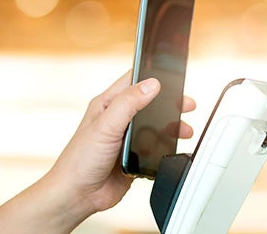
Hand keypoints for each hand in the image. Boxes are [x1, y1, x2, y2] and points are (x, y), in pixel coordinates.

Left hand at [0, 71, 195, 233]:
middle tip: (187, 105)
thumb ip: (128, 104)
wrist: (79, 194)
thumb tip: (151, 84)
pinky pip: (156, 148)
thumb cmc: (80, 160)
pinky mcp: (134, 158)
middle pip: (149, 104)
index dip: (152, 75)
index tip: (172, 71)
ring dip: (171, 127)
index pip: (132, 81)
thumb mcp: (105, 126)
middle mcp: (117, 120)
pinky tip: (174, 149)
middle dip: (169, 103)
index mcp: (106, 106)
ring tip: (184, 130)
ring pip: (155, 126)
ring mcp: (126, 139)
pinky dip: (167, 148)